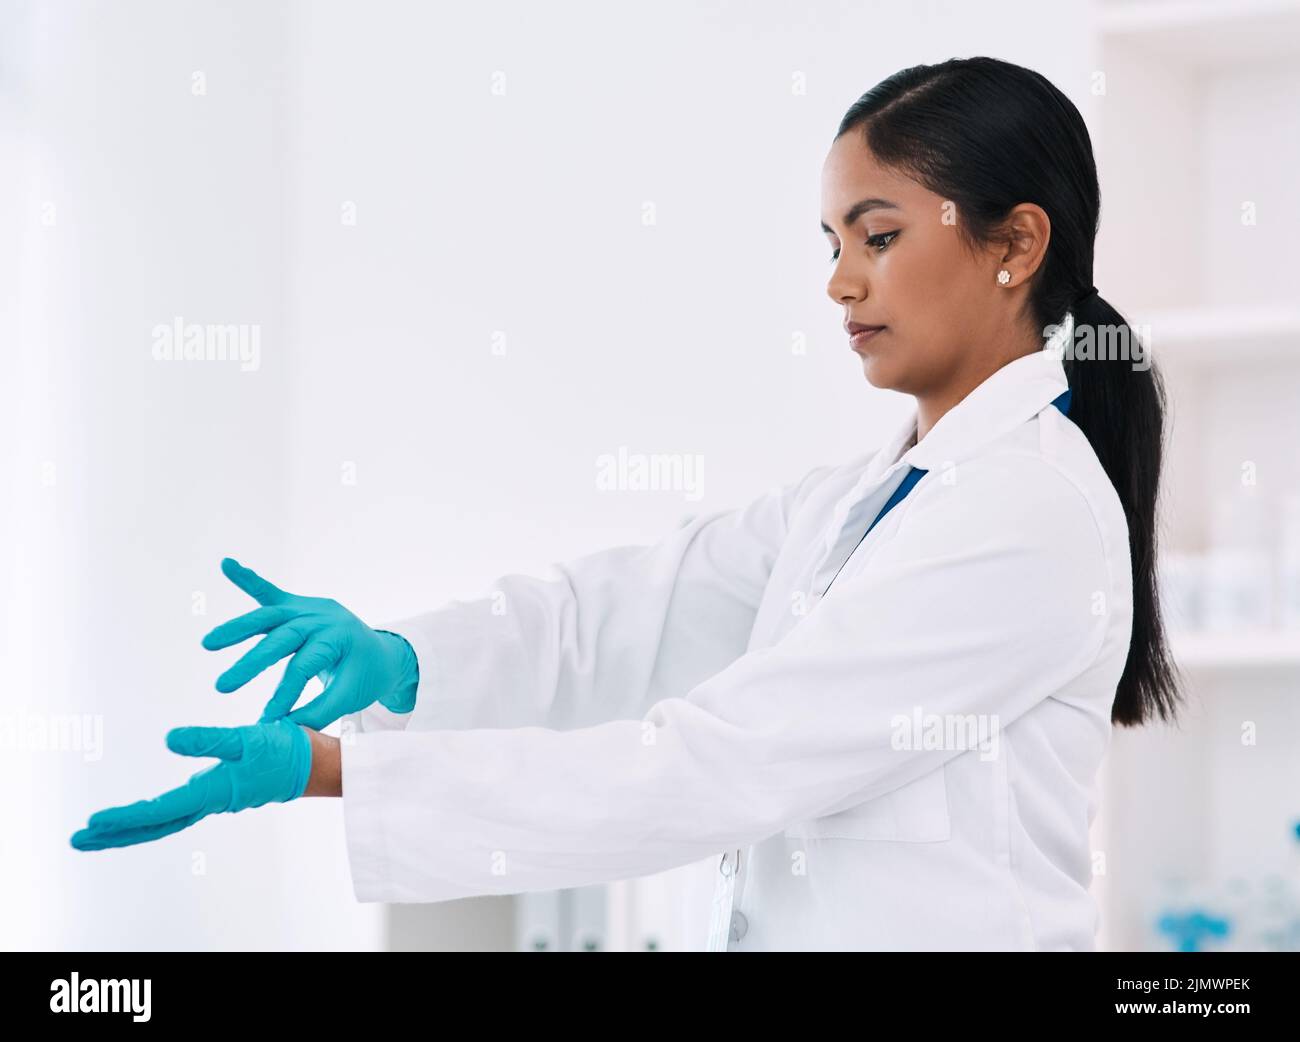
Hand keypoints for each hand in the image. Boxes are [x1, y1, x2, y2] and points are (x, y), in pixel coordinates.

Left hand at [69, 719, 311, 850]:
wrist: (319, 763)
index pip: (157, 811)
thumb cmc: (287, 750)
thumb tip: (170, 741)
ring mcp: (216, 798)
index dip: (123, 818)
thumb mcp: (248, 738)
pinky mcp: (223, 790)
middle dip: (116, 834)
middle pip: (154, 825)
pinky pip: (179, 809)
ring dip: (131, 826)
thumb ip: (210, 739)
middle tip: (78, 840)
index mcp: (211, 792)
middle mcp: (209, 800)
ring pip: (165, 820)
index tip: (91, 825)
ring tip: (100, 829)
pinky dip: (155, 814)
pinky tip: (149, 810)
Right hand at [200, 557, 418, 729]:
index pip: (304, 667)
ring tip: (208, 643)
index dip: (284, 693)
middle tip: (222, 686)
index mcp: (340, 638)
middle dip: (251, 663)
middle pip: (282, 639)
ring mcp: (309, 607)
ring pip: (270, 615)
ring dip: (238, 629)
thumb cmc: (364, 677)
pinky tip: (227, 564)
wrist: (382, 653)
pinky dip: (248, 580)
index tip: (266, 718)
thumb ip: (317, 712)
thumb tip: (282, 732)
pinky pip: (270, 592)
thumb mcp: (349, 696)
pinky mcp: (297, 604)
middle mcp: (323, 617)